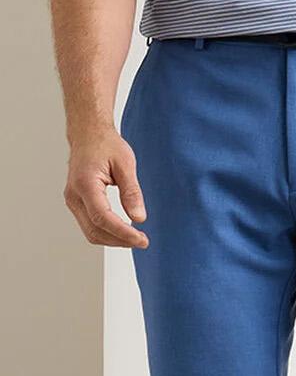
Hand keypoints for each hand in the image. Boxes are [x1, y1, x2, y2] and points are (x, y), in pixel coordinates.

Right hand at [64, 126, 148, 247]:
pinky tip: (122, 231)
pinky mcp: (76, 203)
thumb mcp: (125, 163)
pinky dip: (106, 232)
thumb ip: (132, 192)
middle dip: (119, 240)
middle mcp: (74, 195)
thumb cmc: (105, 144)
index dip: (122, 232)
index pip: (102, 218)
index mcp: (85, 184)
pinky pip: (89, 225)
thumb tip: (139, 218)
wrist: (88, 134)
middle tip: (143, 241)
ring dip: (113, 239)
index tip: (141, 239)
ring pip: (90, 232)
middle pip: (94, 230)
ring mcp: (72, 200)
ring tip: (134, 238)